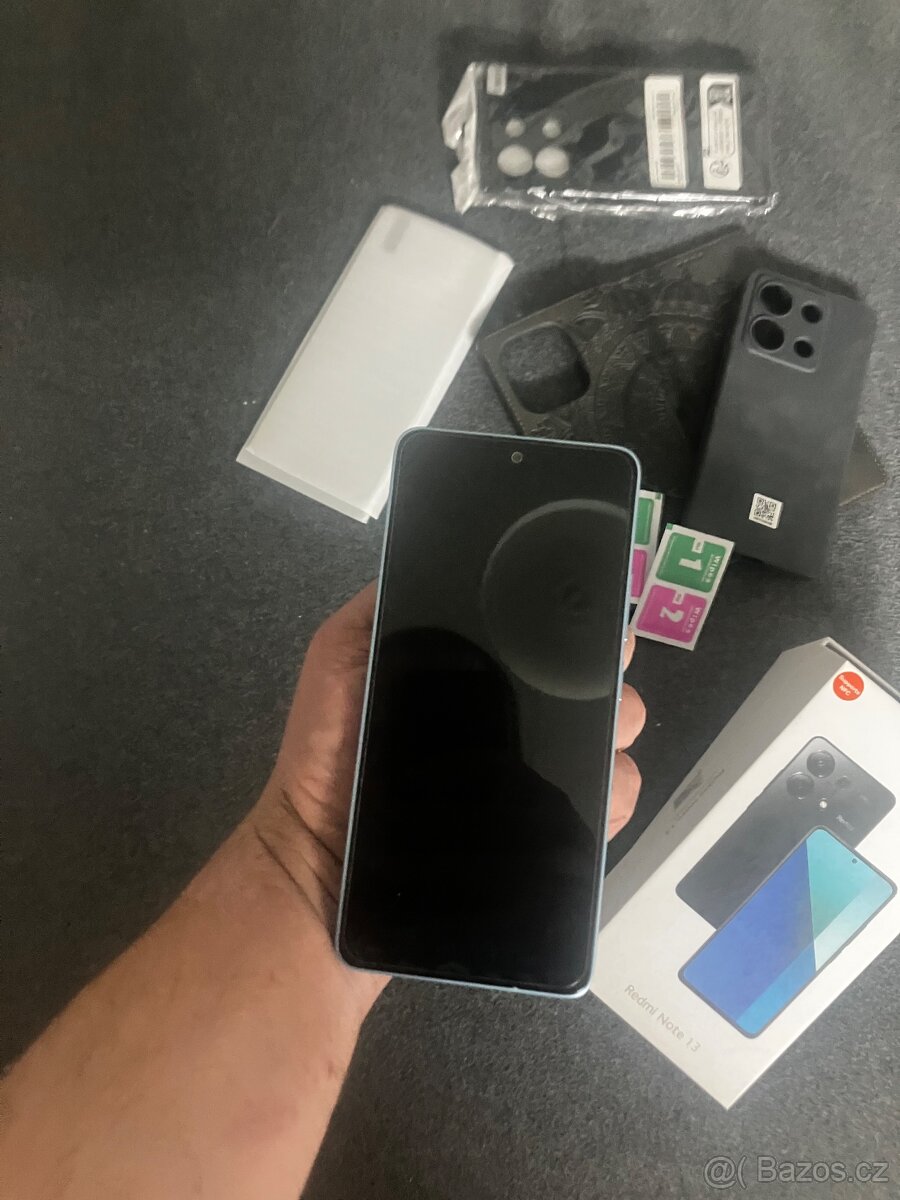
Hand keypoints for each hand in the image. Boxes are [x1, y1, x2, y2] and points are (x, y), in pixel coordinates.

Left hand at [253, 585, 644, 992]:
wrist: (322, 861)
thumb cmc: (330, 751)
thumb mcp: (343, 655)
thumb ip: (384, 606)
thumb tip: (440, 559)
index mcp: (482, 676)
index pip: (553, 640)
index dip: (584, 626)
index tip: (595, 625)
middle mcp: (520, 723)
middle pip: (598, 687)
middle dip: (609, 679)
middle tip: (591, 689)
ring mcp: (537, 780)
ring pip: (614, 744)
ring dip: (614, 736)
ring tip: (581, 747)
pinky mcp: (548, 836)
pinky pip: (606, 809)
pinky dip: (611, 798)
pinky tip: (584, 794)